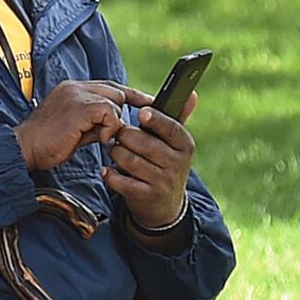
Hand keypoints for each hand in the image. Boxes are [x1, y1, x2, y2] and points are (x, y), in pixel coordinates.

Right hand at [16, 79, 134, 173]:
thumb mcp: (76, 130)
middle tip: (126, 130)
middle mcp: (75, 87)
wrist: (24, 148)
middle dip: (124, 111)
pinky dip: (110, 127)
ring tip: (104, 139)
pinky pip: (109, 112)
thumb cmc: (46, 144)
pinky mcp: (79, 107)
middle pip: (115, 91)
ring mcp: (76, 94)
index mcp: (72, 89)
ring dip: (114, 123)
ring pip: (114, 101)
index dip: (129, 94)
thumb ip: (95, 123)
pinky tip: (101, 140)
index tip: (147, 101)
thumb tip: (116, 126)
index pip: (108, 86)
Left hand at [103, 102, 195, 232]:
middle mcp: (177, 164)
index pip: (172, 128)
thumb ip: (179, 118)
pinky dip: (111, 175)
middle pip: (145, 143)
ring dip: (116, 153)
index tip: (141, 113)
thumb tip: (192, 94)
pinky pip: (123, 183)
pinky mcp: (147, 197)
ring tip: (114, 150)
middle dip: (125, 136)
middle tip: (117, 134)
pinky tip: (107, 170)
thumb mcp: (176, 144)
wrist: (165, 206)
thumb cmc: (166, 164)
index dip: (155, 120)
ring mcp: (163, 182)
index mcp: (185, 145)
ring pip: (131, 161)